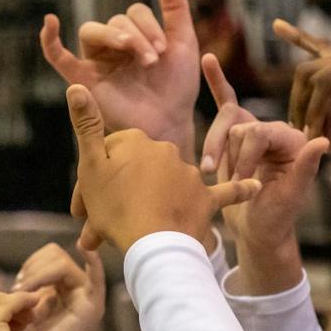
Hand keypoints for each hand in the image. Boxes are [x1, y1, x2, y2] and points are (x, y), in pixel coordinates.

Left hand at [13, 242, 105, 330]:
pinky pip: (96, 275)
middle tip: (18, 290)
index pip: (46, 256)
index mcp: (59, 287)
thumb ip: (16, 294)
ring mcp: (84, 294)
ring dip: (38, 275)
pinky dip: (92, 260)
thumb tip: (9, 276)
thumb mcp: (17, 314)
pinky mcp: (93, 304)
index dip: (29, 265)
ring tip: (26, 296)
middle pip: (53, 254)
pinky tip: (84, 248)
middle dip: (31, 268)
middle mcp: (74, 288)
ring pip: (61, 262)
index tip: (14, 287)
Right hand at [40, 0, 200, 156]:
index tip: (164, 50)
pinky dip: (49, 40)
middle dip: (136, 35)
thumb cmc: (177, 87)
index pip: (133, 13)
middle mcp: (113, 46)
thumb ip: (176, 9)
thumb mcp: (183, 43)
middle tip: (153, 59)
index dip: (149, 25)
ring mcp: (96, 62)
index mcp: (135, 36)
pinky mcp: (83, 81)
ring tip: (133, 51)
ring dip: (112, 35)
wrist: (171, 123)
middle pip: (114, 21)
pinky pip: (58, 58)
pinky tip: (49, 22)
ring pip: (91, 31)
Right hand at [68, 84, 260, 252]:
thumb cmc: (116, 207)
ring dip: (145, 207)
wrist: (154, 245)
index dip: (94, 177)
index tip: (83, 206)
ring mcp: (188, 174)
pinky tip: (255, 186)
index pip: (112, 153)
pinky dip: (239, 189)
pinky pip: (225, 192)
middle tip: (96, 227)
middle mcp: (167, 150)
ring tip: (127, 237)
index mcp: (138, 140)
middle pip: (137, 170)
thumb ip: (86, 125)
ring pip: (162, 188)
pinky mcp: (205, 199)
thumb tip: (75, 86)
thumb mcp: (91, 167)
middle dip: (117, 194)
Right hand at [201, 55, 326, 252]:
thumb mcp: (291, 197)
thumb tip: (322, 141)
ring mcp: (255, 131)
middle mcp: (275, 131)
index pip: (259, 132)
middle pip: (239, 125)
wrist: (257, 230)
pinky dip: (216, 82)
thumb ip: (306, 167)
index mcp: (294, 140)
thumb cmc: (276, 218)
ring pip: (224, 124)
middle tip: (223, 180)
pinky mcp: (237, 136)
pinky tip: (208, 59)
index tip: (240, 182)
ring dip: (214, 147)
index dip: (244, 156)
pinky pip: (226, 103)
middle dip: (227, 154)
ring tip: (211, 172)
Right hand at [285, 36, 330, 169]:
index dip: (316, 107)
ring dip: (305, 105)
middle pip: (313, 72)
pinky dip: (299, 39)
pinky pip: (320, 49)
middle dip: (305, 105)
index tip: (312, 135)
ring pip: (311, 74)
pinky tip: (277, 25)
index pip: (327, 77)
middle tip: (306, 135)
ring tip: (309, 134)